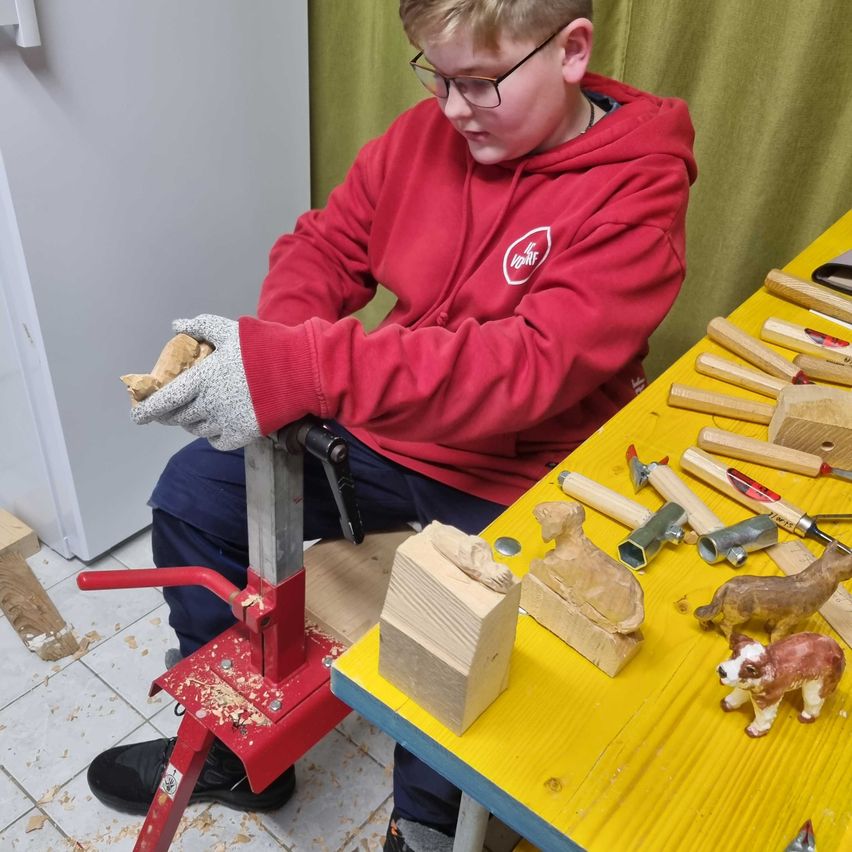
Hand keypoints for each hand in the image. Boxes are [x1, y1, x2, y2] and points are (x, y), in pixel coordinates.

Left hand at [131, 315, 260, 450]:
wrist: (298, 372)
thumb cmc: (263, 348)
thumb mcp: (230, 331)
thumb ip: (200, 327)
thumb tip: (177, 325)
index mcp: (202, 379)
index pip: (165, 400)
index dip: (146, 410)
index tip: (136, 416)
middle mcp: (209, 404)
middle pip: (179, 417)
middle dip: (169, 415)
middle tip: (168, 411)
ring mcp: (225, 422)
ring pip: (197, 429)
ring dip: (191, 423)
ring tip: (195, 415)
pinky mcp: (242, 434)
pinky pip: (217, 441)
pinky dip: (212, 436)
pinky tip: (215, 427)